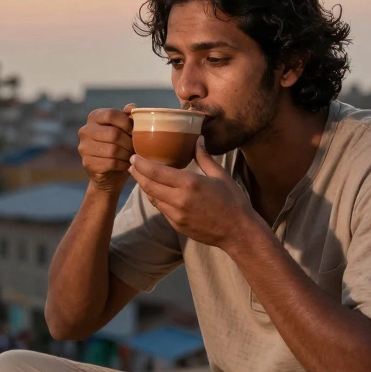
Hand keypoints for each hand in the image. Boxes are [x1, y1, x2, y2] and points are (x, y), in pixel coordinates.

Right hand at [78, 104, 135, 190]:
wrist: (110, 173)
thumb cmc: (120, 146)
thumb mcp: (125, 129)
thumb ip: (128, 116)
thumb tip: (131, 107)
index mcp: (94, 117)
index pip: (110, 114)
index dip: (126, 123)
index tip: (135, 131)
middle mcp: (85, 131)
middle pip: (113, 133)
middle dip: (129, 142)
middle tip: (137, 147)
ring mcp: (84, 148)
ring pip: (113, 150)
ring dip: (127, 154)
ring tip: (133, 156)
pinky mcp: (87, 163)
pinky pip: (111, 163)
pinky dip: (123, 164)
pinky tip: (127, 164)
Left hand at [128, 137, 257, 250]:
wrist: (238, 232)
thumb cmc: (233, 201)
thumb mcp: (220, 175)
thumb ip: (204, 157)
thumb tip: (197, 139)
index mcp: (189, 183)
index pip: (156, 172)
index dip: (141, 164)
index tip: (134, 157)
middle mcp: (179, 200)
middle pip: (148, 185)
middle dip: (137, 175)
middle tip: (132, 165)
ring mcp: (176, 215)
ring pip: (152, 198)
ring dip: (145, 187)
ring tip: (141, 176)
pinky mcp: (177, 225)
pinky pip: (161, 209)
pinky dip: (156, 199)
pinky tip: (156, 192)